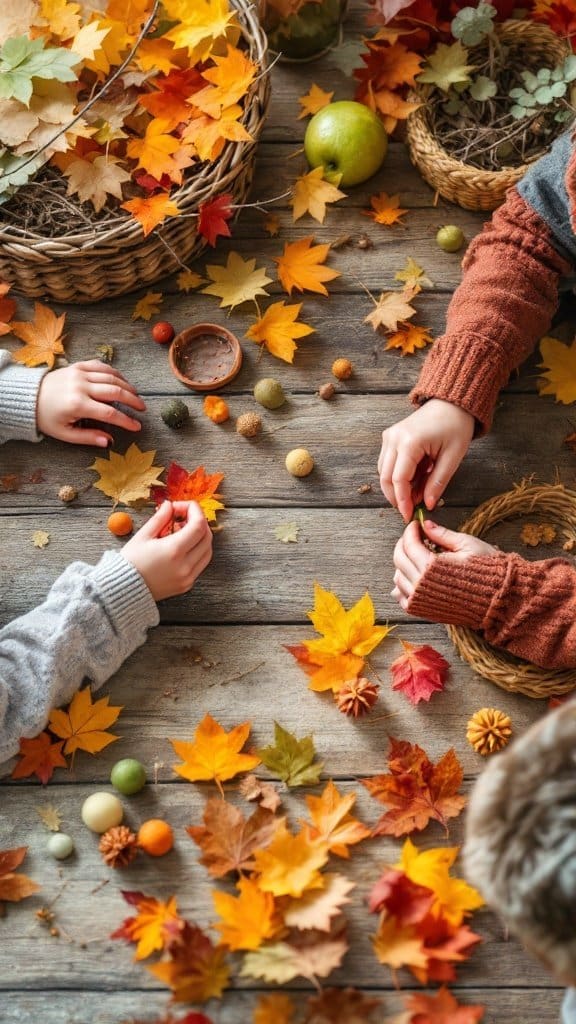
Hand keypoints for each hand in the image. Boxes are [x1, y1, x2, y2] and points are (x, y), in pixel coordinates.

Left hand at [37, 360, 145, 446]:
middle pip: (115, 391)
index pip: (110, 412)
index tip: (136, 426)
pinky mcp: (78, 366)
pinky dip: (115, 373)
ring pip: (111, 377)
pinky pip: (101, 366)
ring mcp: (80, 373)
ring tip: (135, 396)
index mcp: (78, 404)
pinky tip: (122, 381)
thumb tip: (109, 442)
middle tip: (142, 409)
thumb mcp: (65, 433)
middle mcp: (81, 386)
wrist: (29, 397)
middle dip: (132, 400)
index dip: (126, 420)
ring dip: (127, 386)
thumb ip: (88, 437)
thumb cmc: (47, 418)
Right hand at [122, 501, 212, 601]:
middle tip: (182, 516)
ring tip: (181, 531)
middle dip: (198, 521)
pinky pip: (201, 563)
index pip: (198, 525)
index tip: (181, 506)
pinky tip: (182, 545)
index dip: (194, 510)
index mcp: (174, 551)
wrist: (123, 589)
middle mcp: (185, 565)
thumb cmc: (130, 562)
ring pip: (207, 551)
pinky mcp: (187, 584)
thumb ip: (160, 518)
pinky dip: (197, 551)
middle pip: (207, 537)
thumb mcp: (142, 536)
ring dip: (200, 537)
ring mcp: (188, 577)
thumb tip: (170, 505)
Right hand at [378, 399, 474, 521]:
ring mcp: (389, 436)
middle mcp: (394, 438)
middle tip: (410, 510)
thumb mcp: (453, 457)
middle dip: (396, 497)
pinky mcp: (390, 437)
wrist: (451, 403)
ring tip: (418, 492)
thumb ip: (438, 483)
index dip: (402, 501)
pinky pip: (387, 462)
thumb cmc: (455, 426)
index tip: (409, 515)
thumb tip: (428, 504)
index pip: (398, 479)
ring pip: (383, 471)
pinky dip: (397, 475)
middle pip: (385, 477)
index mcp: (410, 442)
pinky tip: (415, 479)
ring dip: (397, 487)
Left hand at [392, 519, 497, 611]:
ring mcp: (419, 599)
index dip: (411, 531)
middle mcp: (421, 584)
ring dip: (403, 564)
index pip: (409, 544)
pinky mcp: (421, 610)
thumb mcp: (467, 544)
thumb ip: (442, 534)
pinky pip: (401, 596)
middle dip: (404, 544)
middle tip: (414, 537)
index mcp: (431, 566)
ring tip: (417, 557)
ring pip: (398, 577)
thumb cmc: (486, 570)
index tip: (416, 525)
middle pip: (399, 559)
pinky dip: (402, 585)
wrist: (497, 600)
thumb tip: (426, 525)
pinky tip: (414, 577)